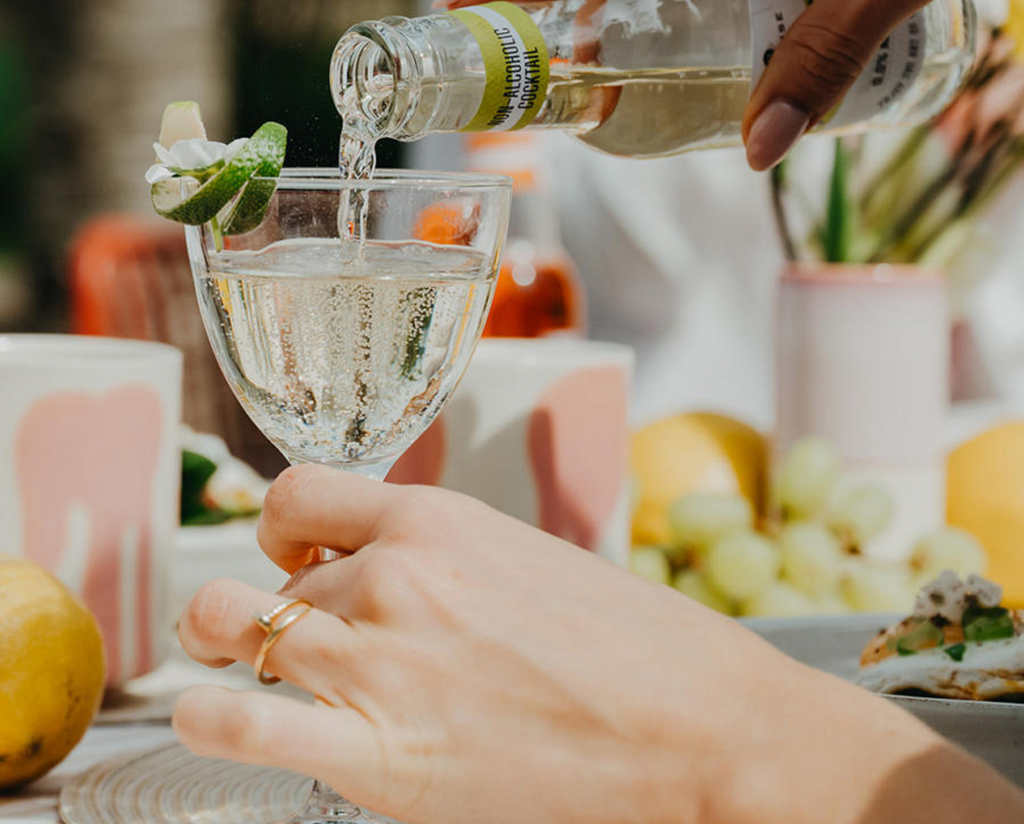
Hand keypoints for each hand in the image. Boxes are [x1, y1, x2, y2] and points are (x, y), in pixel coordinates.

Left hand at [174, 466, 1022, 823]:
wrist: (698, 723)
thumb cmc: (628, 638)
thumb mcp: (520, 553)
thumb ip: (434, 552)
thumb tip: (370, 564)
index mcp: (433, 517)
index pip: (293, 493)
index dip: (282, 528)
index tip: (299, 554)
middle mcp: (394, 576)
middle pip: (272, 579)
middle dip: (279, 604)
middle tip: (306, 635)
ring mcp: (379, 662)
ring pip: (237, 631)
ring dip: (237, 649)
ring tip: (266, 671)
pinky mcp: (379, 755)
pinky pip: (238, 725)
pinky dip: (209, 719)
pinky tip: (217, 718)